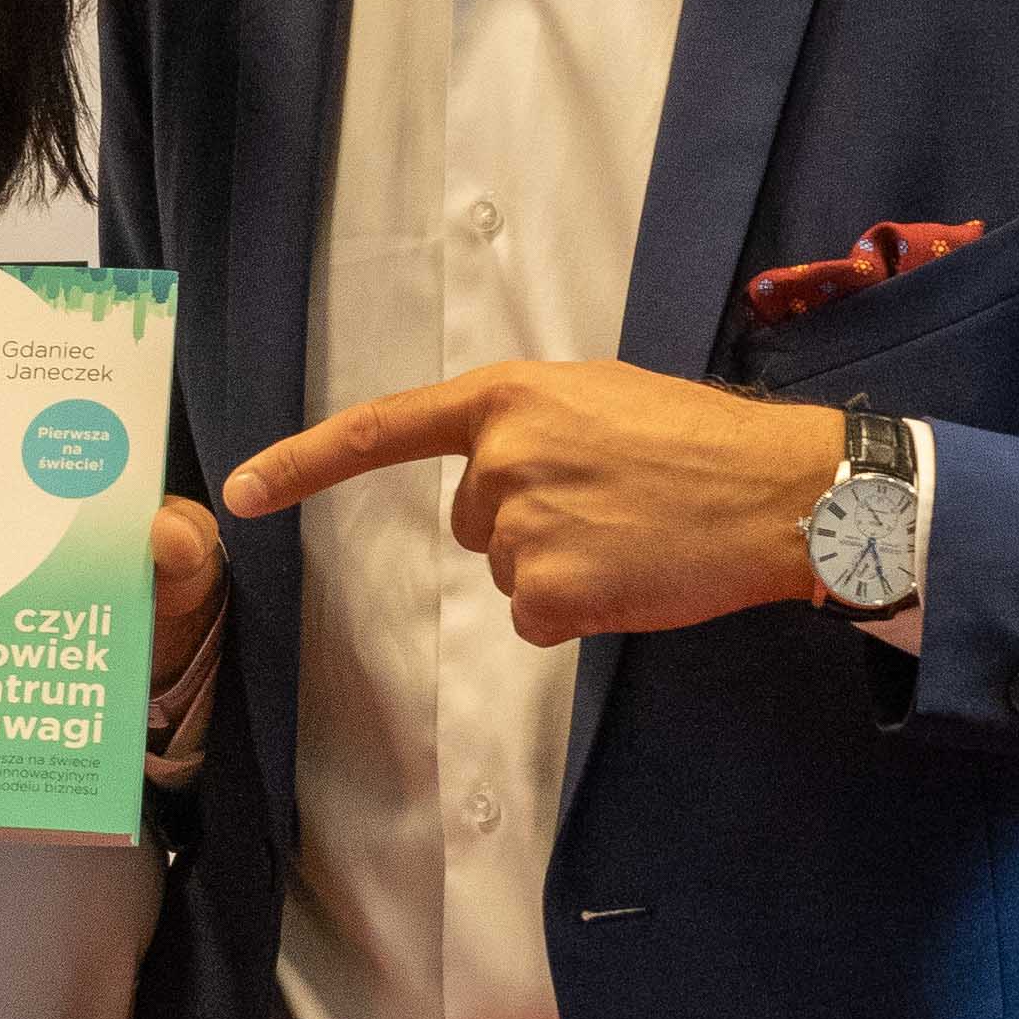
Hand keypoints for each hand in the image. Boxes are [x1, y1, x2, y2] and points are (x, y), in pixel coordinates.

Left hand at [222, 359, 842, 647]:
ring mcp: (523, 528)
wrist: (780, 491)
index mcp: (508, 398)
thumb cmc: (701, 442)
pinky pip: (537, 620)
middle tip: (614, 507)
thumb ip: (530, 427)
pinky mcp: (552, 593)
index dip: (302, 463)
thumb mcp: (601, 399)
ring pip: (509, 575)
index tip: (238, 493)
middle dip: (530, 525)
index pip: (381, 430)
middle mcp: (501, 457)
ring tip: (636, 537)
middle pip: (474, 523)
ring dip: (564, 569)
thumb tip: (495, 477)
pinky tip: (634, 579)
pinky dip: (580, 614)